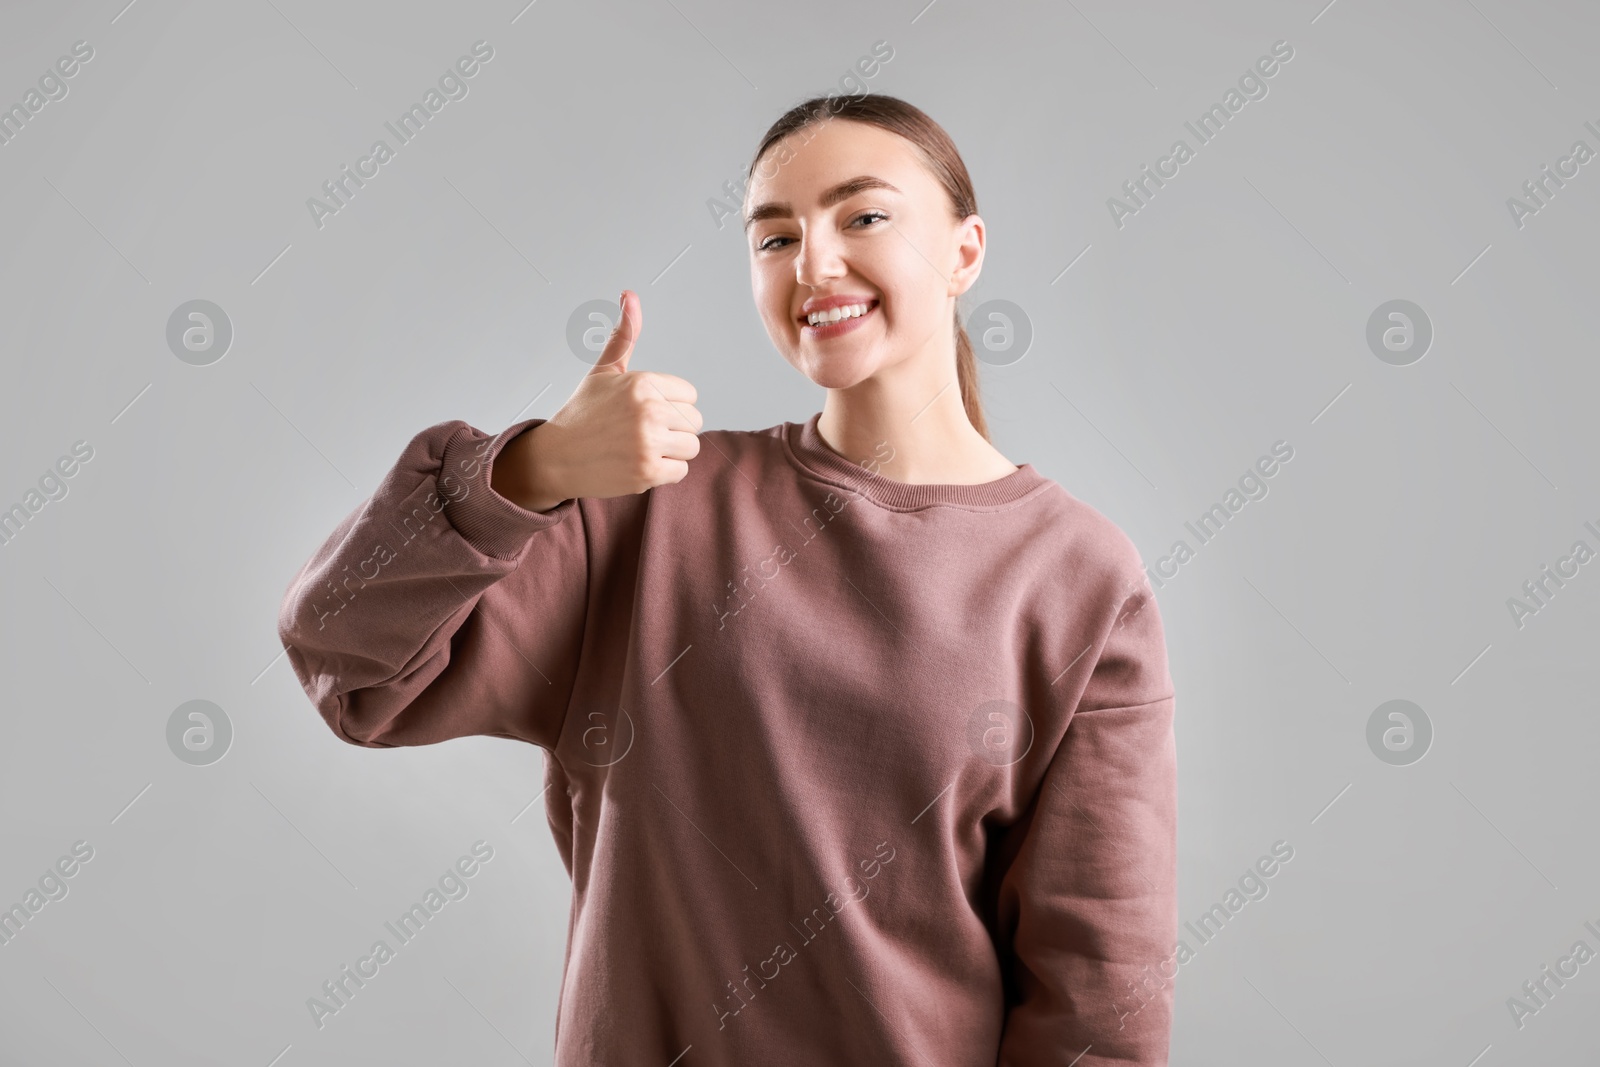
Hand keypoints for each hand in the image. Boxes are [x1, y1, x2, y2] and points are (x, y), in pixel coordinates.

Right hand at [492, 290, 702, 510]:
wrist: (555, 458)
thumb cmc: (583, 413)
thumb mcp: (604, 371)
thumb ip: (625, 336)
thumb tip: (630, 294)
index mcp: (643, 383)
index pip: (690, 395)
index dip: (670, 405)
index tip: (643, 411)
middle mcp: (648, 410)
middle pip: (694, 422)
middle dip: (672, 429)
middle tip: (640, 433)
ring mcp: (648, 442)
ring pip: (691, 447)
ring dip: (671, 452)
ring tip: (640, 448)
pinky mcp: (647, 472)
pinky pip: (680, 471)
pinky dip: (663, 472)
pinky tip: (637, 464)